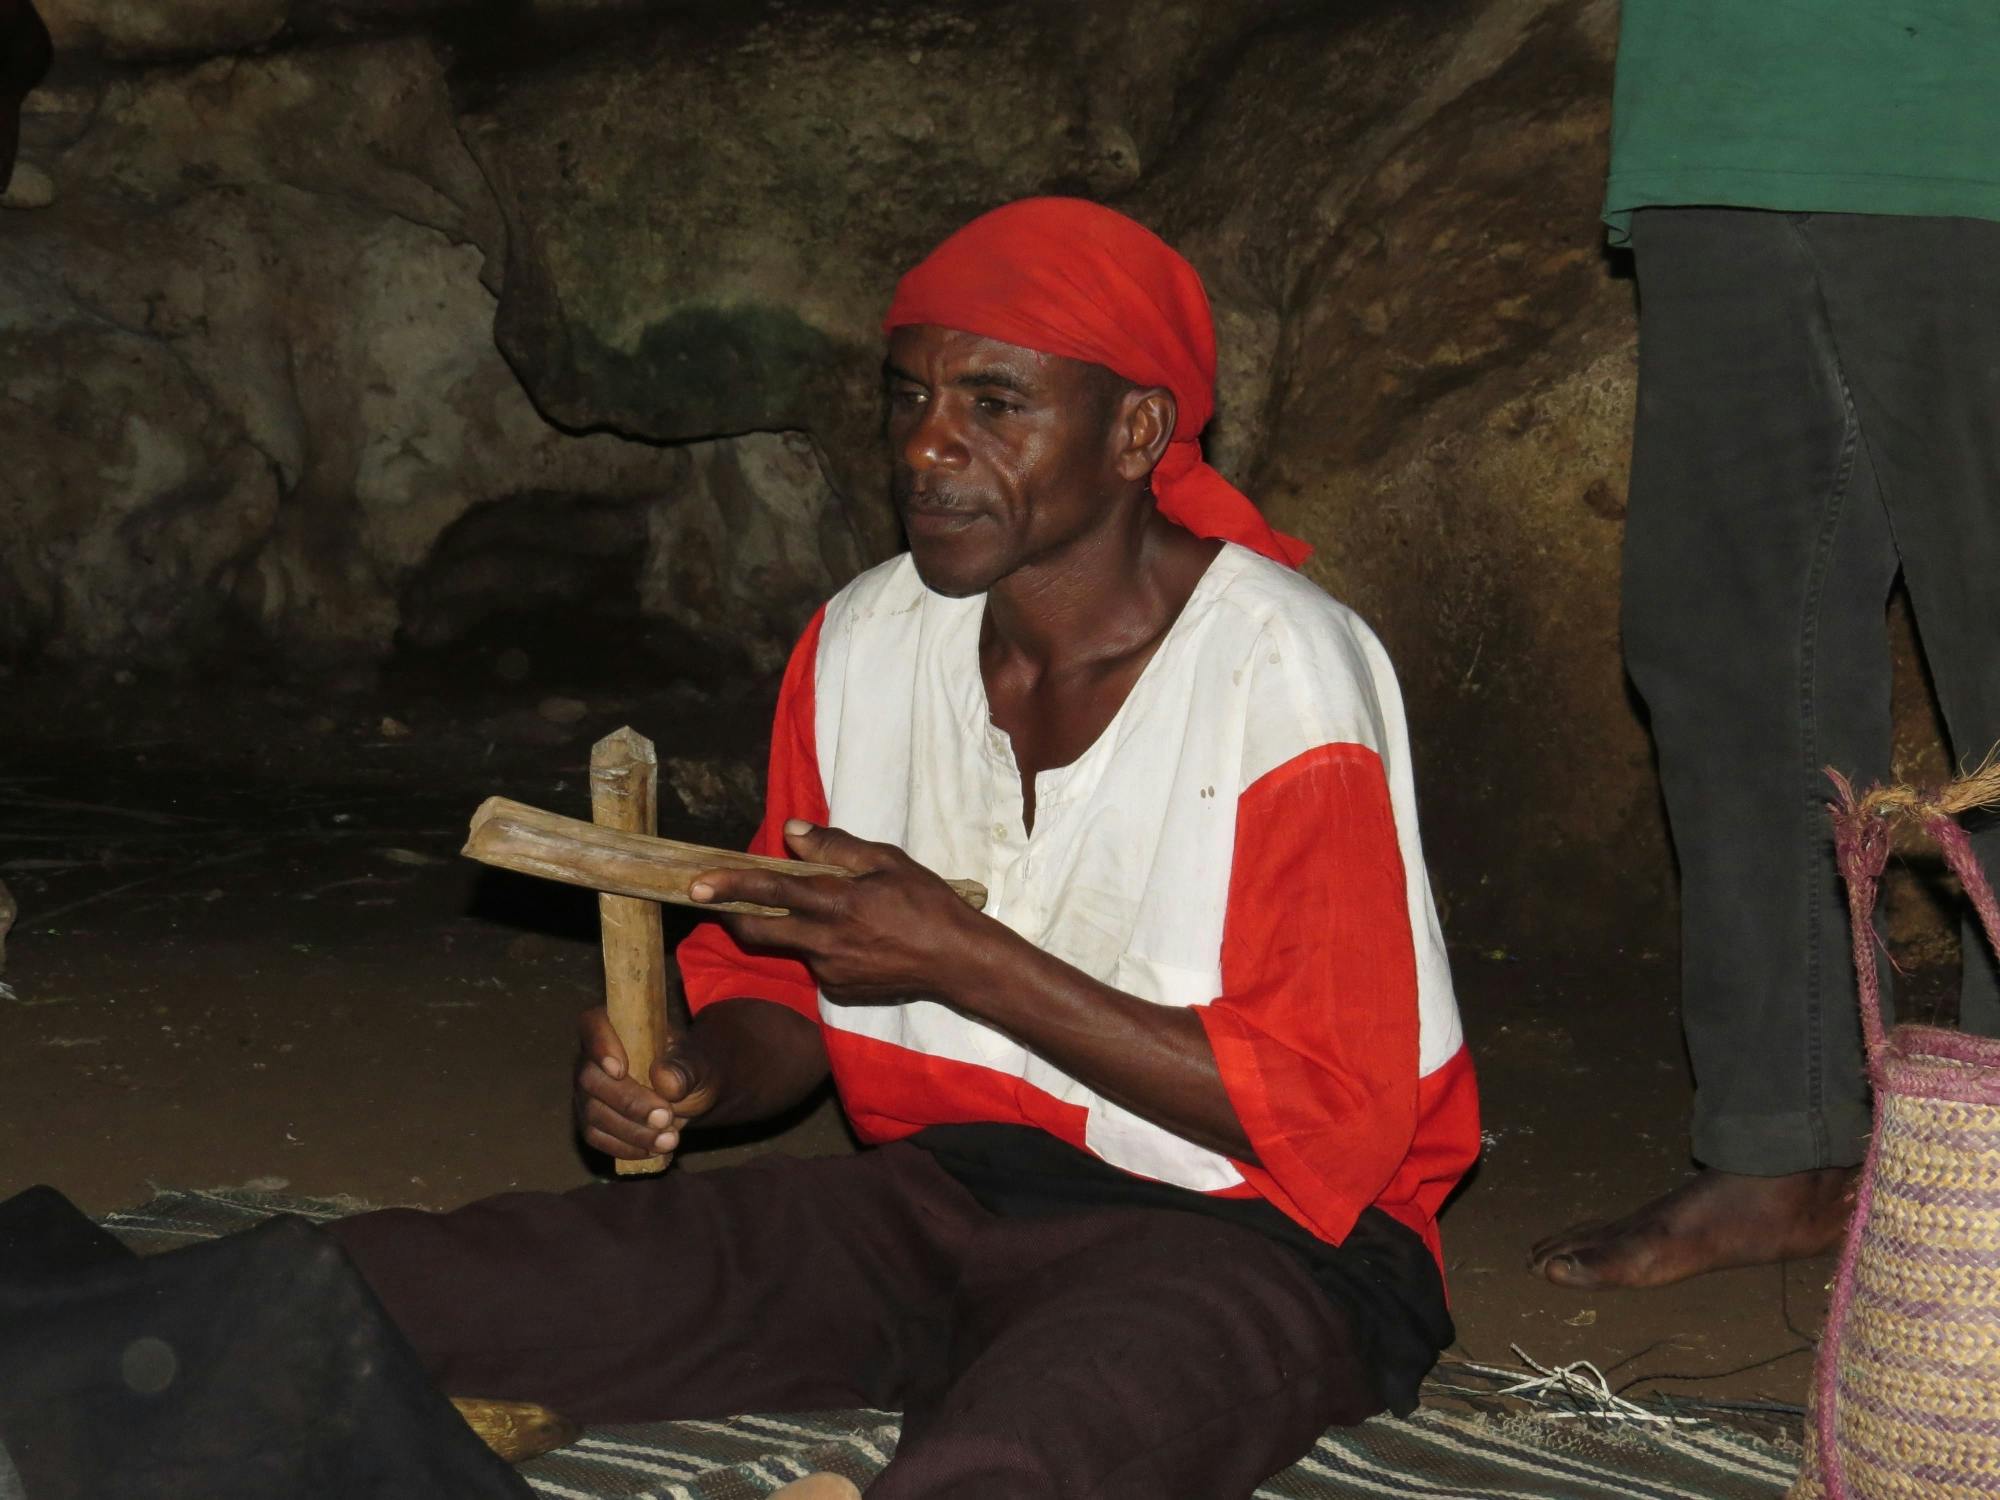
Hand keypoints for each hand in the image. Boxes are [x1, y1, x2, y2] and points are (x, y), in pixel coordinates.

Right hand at [574, 1005, 721, 1163]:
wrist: (690, 1094)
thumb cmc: (691, 1068)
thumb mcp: (700, 1062)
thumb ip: (686, 1066)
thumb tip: (663, 1080)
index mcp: (617, 1025)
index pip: (592, 1024)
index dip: (600, 1045)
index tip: (621, 1070)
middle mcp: (592, 1057)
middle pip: (590, 1078)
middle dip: (629, 1102)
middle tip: (666, 1117)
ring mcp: (587, 1092)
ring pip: (593, 1113)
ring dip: (631, 1131)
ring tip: (668, 1140)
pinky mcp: (591, 1121)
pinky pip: (597, 1137)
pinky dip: (625, 1147)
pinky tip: (653, 1151)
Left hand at [690, 821, 989, 1004]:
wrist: (956, 961)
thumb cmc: (927, 902)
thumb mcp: (887, 861)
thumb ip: (835, 846)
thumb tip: (790, 831)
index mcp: (835, 902)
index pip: (770, 891)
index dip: (729, 886)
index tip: (697, 884)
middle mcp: (824, 941)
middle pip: (757, 930)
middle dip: (733, 914)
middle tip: (722, 898)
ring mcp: (829, 971)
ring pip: (793, 945)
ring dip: (795, 927)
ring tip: (836, 915)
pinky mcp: (838, 992)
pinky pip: (817, 964)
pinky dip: (822, 948)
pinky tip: (856, 941)